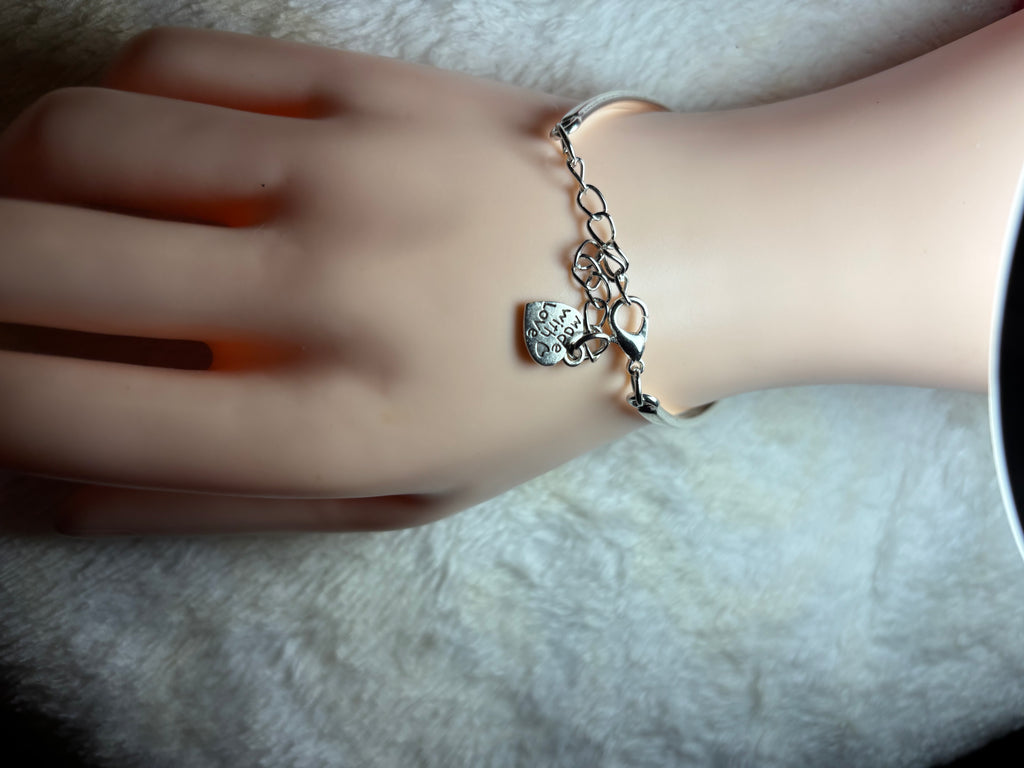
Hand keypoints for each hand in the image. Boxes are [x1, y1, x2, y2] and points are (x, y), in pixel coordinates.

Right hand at [0, 27, 645, 533]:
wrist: (675, 261)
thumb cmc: (531, 400)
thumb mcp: (396, 498)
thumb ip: (221, 501)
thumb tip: (46, 488)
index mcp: (332, 429)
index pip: (65, 411)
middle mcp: (320, 292)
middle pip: (28, 256)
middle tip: (4, 295)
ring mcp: (344, 169)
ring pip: (74, 137)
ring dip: (23, 183)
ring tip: (56, 218)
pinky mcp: (367, 80)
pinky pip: (172, 61)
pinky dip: (121, 108)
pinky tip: (155, 153)